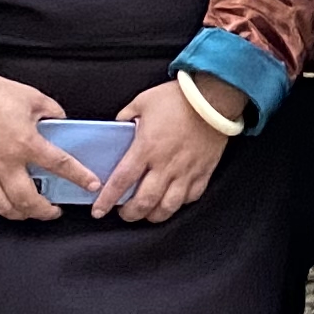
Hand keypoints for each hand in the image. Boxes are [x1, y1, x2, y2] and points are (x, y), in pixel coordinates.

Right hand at [0, 48, 78, 222]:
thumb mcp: (33, 98)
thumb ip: (54, 112)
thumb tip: (63, 124)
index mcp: (25, 142)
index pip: (60, 165)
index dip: (80, 177)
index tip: (92, 186)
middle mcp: (4, 162)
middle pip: (29, 200)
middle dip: (46, 211)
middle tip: (54, 210)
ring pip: (4, 208)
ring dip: (21, 214)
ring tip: (30, 210)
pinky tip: (0, 206)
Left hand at [93, 76, 235, 222]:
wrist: (214, 98)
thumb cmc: (179, 98)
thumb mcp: (143, 101)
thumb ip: (126, 116)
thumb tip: (118, 126)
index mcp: (146, 148)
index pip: (121, 181)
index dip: (107, 199)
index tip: (98, 210)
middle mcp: (165, 165)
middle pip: (144, 201)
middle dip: (130, 214)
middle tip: (124, 214)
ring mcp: (186, 171)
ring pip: (168, 206)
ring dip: (154, 215)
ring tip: (147, 213)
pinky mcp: (203, 172)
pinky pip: (190, 197)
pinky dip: (179, 204)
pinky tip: (171, 201)